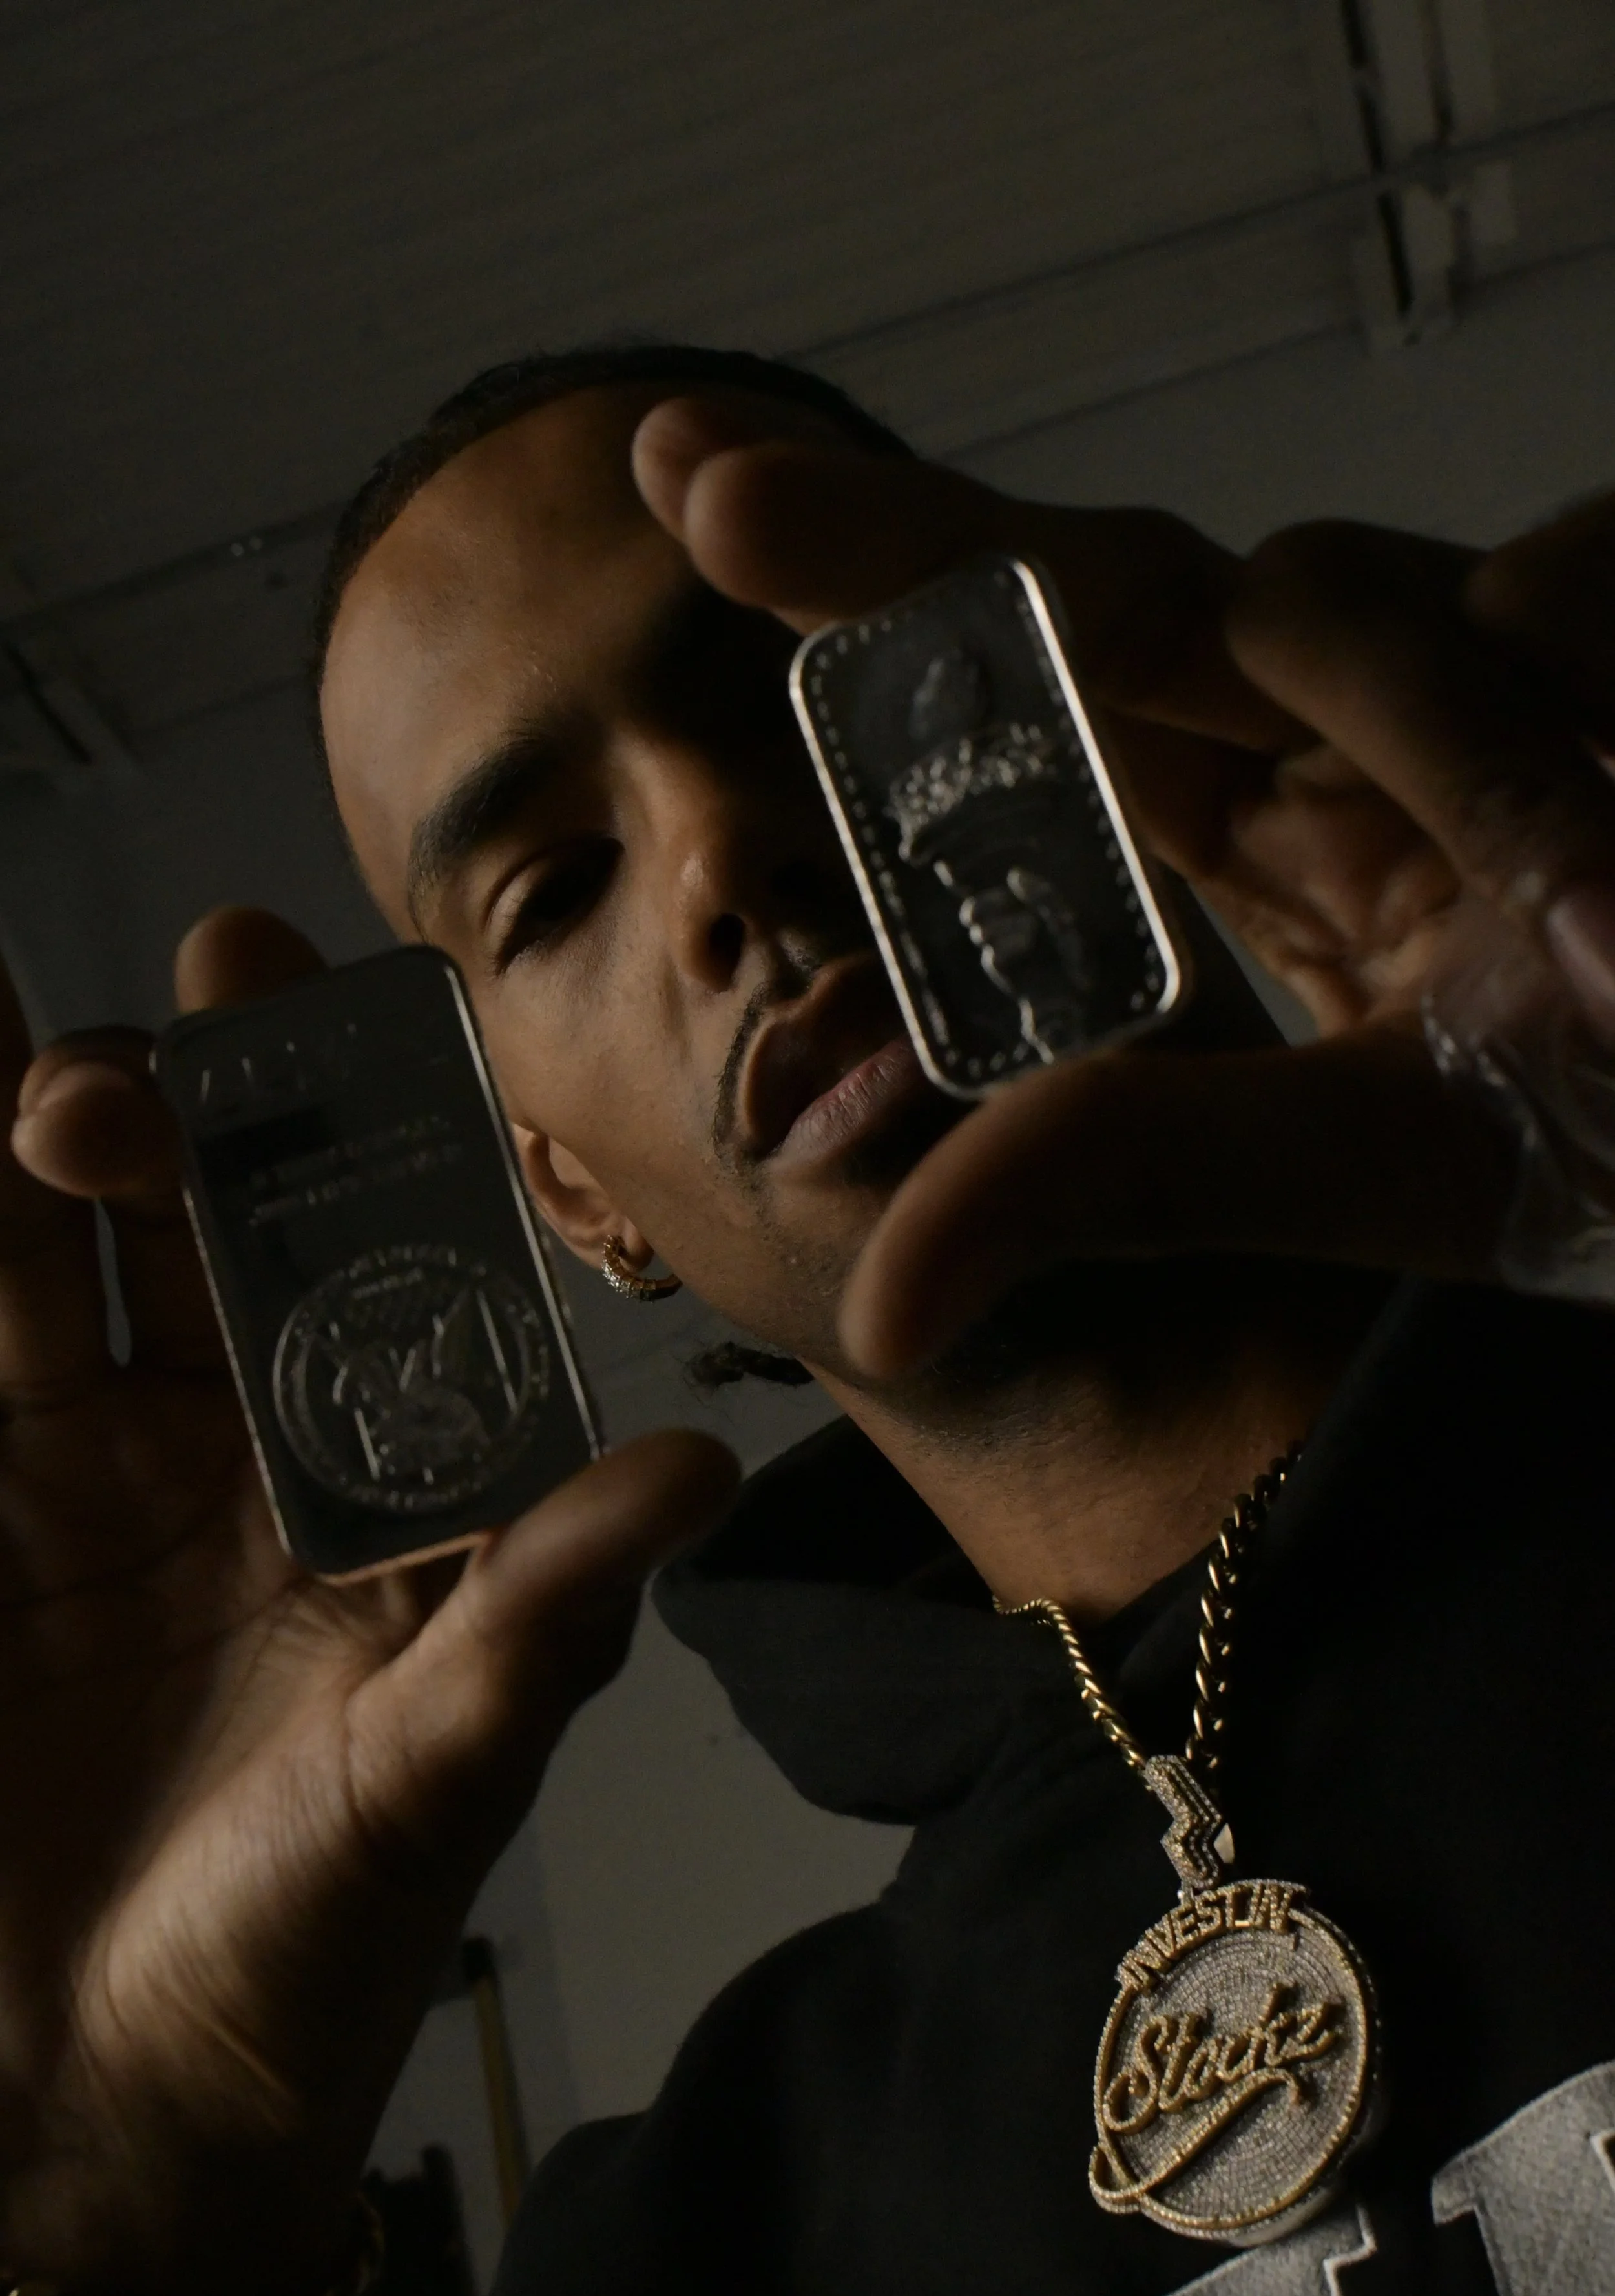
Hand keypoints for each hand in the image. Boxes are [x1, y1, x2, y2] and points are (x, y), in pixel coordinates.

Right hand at [0, 905, 736, 2295]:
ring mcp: (83, 1480)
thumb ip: (542, 1620)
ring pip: (49, 1258)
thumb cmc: (298, 1970)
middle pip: (213, 1228)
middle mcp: (237, 1455)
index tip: (347, 1006)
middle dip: (197, 1110)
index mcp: (379, 1489)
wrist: (91, 2128)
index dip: (368, 1139)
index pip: (381, 1269)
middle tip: (183, 1015)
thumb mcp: (431, 1786)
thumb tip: (698, 1464)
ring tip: (8, 1003)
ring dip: (34, 1123)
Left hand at [631, 400, 1550, 1369]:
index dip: (877, 598)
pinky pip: (1569, 592)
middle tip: (707, 491)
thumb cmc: (1612, 1122)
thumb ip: (1140, 1177)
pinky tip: (1597, 811)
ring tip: (1586, 939)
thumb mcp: (1373, 1168)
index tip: (682, 494)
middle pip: (1106, 586)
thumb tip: (875, 1308)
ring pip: (1345, 597)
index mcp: (1267, 825)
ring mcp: (1491, 667)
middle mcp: (1346, 725)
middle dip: (923, 545)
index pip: (1039, 698)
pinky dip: (1574, 705)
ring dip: (1409, 726)